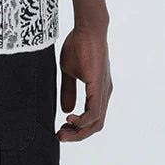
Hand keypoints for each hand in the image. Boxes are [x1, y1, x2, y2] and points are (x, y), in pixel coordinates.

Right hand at [57, 24, 112, 142]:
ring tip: (62, 133)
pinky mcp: (99, 87)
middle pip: (96, 125)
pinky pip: (95, 112)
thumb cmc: (79, 45)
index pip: (92, 118)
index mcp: (99, 90)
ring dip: (79, 132)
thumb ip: (69, 90)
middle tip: (60, 137)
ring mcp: (104, 91)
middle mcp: (105, 93)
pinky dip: (83, 120)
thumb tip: (67, 110)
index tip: (62, 129)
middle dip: (77, 135)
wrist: (87, 28)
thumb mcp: (69, 71)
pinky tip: (70, 119)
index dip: (78, 128)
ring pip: (96, 122)